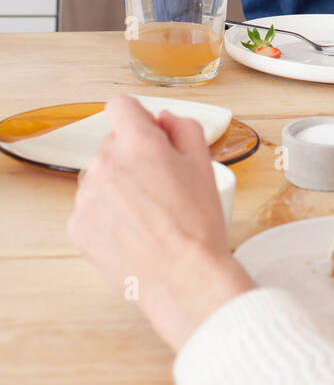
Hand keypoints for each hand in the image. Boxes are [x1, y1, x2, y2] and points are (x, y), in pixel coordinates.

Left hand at [67, 96, 254, 353]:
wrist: (183, 279)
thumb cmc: (197, 224)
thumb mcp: (204, 164)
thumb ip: (183, 128)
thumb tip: (163, 120)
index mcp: (137, 142)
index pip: (121, 105)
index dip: (139, 117)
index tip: (150, 134)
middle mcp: (105, 163)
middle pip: (113, 143)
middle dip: (133, 156)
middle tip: (161, 185)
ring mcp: (86, 196)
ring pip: (100, 175)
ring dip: (118, 185)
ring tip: (147, 214)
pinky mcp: (77, 226)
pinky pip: (90, 207)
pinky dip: (106, 214)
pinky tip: (132, 231)